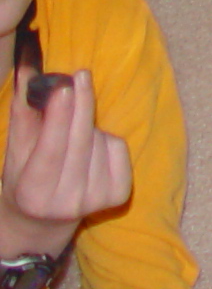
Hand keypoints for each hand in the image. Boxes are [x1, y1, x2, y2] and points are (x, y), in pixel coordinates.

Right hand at [1, 69, 131, 257]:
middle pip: (80, 141)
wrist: (44, 221)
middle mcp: (65, 202)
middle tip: (80, 75)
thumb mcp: (16, 150)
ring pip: (100, 141)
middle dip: (81, 104)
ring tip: (73, 137)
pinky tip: (92, 150)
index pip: (50, 150)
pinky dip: (107, 140)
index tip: (64, 87)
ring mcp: (95, 201)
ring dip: (88, 127)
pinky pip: (118, 148)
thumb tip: (28, 67)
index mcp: (32, 193)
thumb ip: (23, 111)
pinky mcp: (119, 196)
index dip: (59, 118)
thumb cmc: (25, 177)